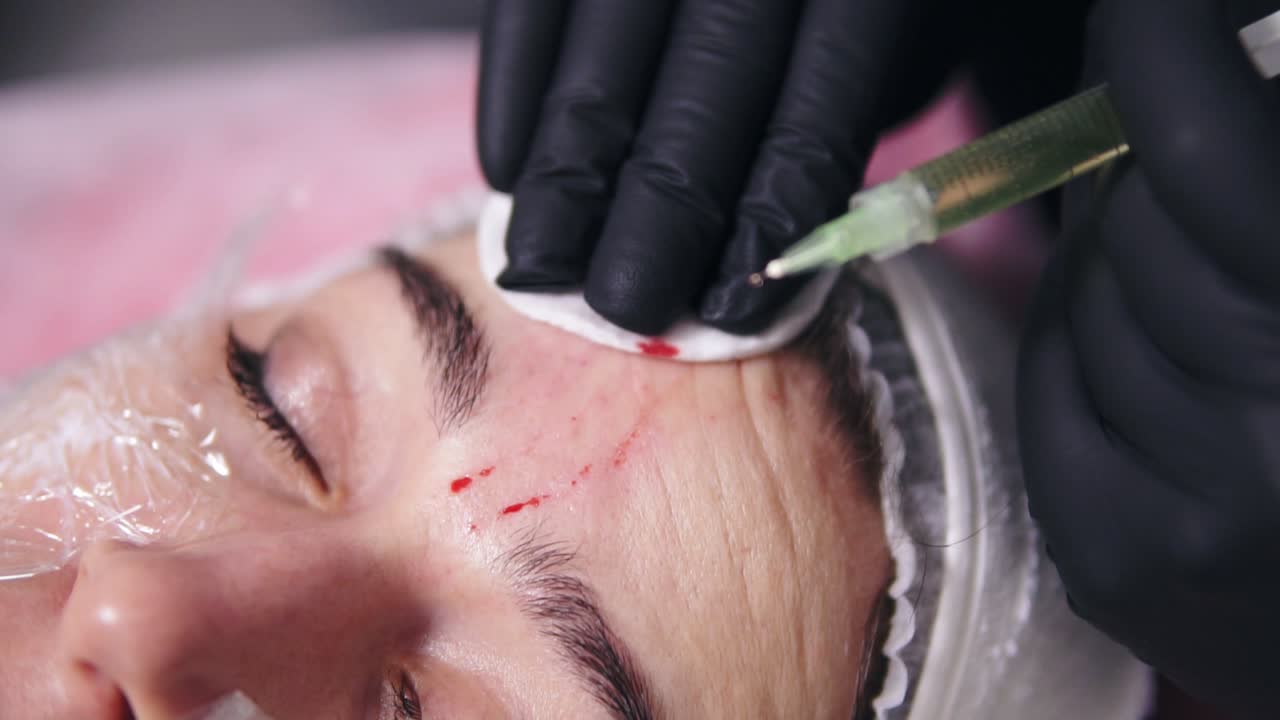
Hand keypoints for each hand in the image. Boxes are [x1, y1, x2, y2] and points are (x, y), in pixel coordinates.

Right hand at [477, 0, 960, 334]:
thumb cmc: (819, 7)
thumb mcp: (885, 47)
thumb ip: (827, 126)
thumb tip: (770, 255)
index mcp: (857, 1)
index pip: (811, 134)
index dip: (764, 232)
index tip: (728, 310)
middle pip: (693, 123)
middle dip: (656, 231)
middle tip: (625, 309)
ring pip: (596, 91)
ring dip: (566, 194)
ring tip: (544, 270)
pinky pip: (527, 28)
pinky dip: (510, 108)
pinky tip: (505, 175)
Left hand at [1018, 0, 1279, 714]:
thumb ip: (1265, 168)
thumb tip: (1188, 62)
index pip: (1199, 148)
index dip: (1156, 50)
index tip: (1143, 10)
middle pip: (1133, 218)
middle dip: (1149, 172)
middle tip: (1176, 163)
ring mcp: (1194, 510)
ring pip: (1079, 298)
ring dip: (1115, 263)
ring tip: (1187, 280)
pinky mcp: (1118, 564)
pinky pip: (1044, 386)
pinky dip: (1076, 348)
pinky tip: (1142, 356)